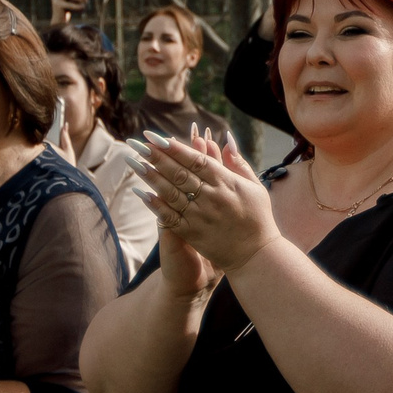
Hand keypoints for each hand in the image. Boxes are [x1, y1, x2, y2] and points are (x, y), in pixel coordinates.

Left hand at [136, 128, 277, 272]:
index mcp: (227, 182)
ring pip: (171, 192)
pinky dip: (155, 205)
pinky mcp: (193, 234)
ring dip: (150, 176)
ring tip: (133, 162)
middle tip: (136, 143)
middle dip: (156, 156)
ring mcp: (201, 216)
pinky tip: (141, 193)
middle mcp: (212, 197)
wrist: (257, 256)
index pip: (195, 159)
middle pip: (179, 172)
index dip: (174, 147)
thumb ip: (239, 163)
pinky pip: (170, 217)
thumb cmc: (258, 219)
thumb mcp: (255, 187)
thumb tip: (226, 138)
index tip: (155, 137)